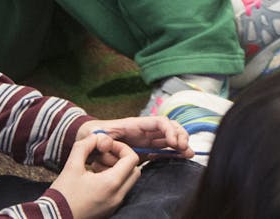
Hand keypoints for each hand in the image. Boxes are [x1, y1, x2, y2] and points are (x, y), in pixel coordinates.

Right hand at [48, 132, 139, 218]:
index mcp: (111, 183)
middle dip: (122, 159)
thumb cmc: (62, 195)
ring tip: (95, 168)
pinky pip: (120, 192)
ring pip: (128, 181)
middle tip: (103, 157)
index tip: (107, 147)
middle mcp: (118, 195)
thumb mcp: (71, 166)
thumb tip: (96, 137)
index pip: (132, 159)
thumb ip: (85, 146)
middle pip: (134, 170)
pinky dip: (114, 182)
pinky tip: (94, 179)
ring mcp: (115, 204)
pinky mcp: (109, 210)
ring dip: (117, 170)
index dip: (122, 148)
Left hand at [77, 116, 192, 160]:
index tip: (174, 143)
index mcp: (136, 125)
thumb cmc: (95, 135)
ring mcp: (146, 140)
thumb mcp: (96, 136)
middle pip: (169, 128)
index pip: (159, 122)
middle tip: (184, 148)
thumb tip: (106, 144)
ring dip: (180, 145)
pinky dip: (173, 153)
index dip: (170, 131)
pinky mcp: (145, 150)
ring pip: (169, 139)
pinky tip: (181, 157)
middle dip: (180, 135)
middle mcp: (145, 131)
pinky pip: (163, 150)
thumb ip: (101, 140)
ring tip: (189, 154)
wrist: (90, 140)